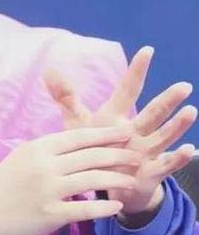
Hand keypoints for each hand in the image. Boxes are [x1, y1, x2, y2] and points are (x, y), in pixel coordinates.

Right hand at [0, 125, 140, 234]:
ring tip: (132, 180)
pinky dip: (103, 209)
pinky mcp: (51, 215)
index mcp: (38, 148)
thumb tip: (77, 145)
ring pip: (92, 180)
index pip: (78, 137)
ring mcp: (49, 190)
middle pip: (90, 156)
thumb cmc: (4, 184)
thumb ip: (48, 150)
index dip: (104, 134)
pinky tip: (116, 208)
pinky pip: (85, 210)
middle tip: (137, 156)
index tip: (124, 132)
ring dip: (116, 179)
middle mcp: (45, 165)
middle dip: (117, 154)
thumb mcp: (22, 157)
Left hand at [44, 46, 196, 218]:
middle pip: (153, 112)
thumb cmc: (92, 148)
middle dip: (168, 100)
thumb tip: (49, 70)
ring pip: (163, 136)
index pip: (128, 90)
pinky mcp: (149, 171)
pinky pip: (165, 164)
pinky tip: (190, 150)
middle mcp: (135, 130)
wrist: (105, 184)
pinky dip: (177, 158)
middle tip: (184, 86)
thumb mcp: (77, 123)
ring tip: (191, 112)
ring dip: (177, 126)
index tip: (147, 50)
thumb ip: (66, 98)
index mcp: (116, 116)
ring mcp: (145, 150)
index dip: (136, 71)